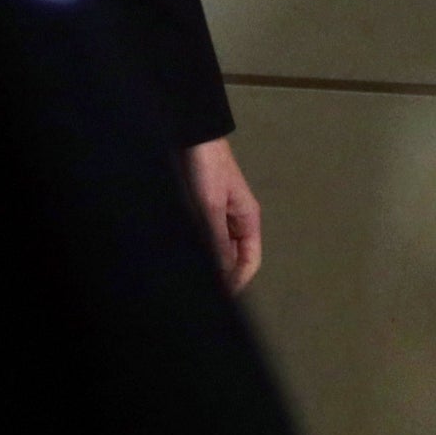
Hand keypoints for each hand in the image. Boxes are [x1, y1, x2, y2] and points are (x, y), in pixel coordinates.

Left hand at [184, 136, 261, 292]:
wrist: (189, 136)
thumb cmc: (206, 168)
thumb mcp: (211, 206)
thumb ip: (217, 240)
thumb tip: (221, 274)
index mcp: (248, 220)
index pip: (250, 261)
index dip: (238, 281)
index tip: (222, 298)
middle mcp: (236, 221)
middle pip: (234, 258)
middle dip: (223, 275)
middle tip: (203, 293)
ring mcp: (218, 216)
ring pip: (218, 249)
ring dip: (209, 263)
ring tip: (192, 278)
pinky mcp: (202, 210)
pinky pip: (205, 237)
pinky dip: (199, 249)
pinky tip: (185, 257)